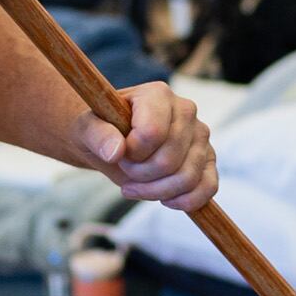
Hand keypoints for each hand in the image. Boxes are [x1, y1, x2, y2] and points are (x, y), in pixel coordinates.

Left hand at [75, 82, 216, 211]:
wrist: (114, 142)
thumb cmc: (102, 130)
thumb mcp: (87, 129)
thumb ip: (97, 135)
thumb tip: (115, 151)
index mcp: (158, 94)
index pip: (152, 133)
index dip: (132, 154)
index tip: (119, 152)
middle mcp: (186, 110)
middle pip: (168, 160)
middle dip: (140, 175)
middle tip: (125, 168)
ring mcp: (201, 135)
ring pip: (187, 178)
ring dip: (156, 191)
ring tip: (138, 184)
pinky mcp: (208, 159)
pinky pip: (208, 187)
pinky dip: (185, 201)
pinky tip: (164, 199)